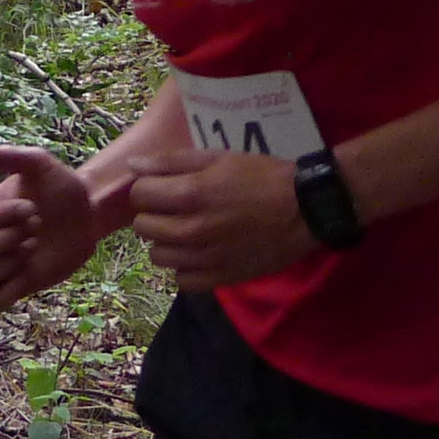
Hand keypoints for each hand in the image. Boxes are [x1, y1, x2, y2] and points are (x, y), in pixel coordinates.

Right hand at [0, 144, 127, 307]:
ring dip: (7, 264)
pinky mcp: (16, 285)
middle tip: (37, 228)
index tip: (31, 207)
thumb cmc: (61, 188)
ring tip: (34, 248)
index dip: (0, 215)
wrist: (89, 215)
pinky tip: (31, 271)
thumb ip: (11, 158)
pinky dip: (11, 290)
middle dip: (6, 240)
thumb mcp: (41, 165)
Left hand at [123, 150, 317, 291]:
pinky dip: (186, 267)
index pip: (139, 195)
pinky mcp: (218, 278)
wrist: (305, 209)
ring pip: (158, 256)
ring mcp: (203, 258)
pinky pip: (181, 280)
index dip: (149, 188)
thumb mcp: (220, 158)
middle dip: (155, 214)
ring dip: (168, 242)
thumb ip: (172, 162)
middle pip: (142, 227)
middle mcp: (191, 230)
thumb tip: (133, 166)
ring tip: (189, 231)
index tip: (165, 187)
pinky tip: (201, 253)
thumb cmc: (263, 177)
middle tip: (177, 209)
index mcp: (189, 195)